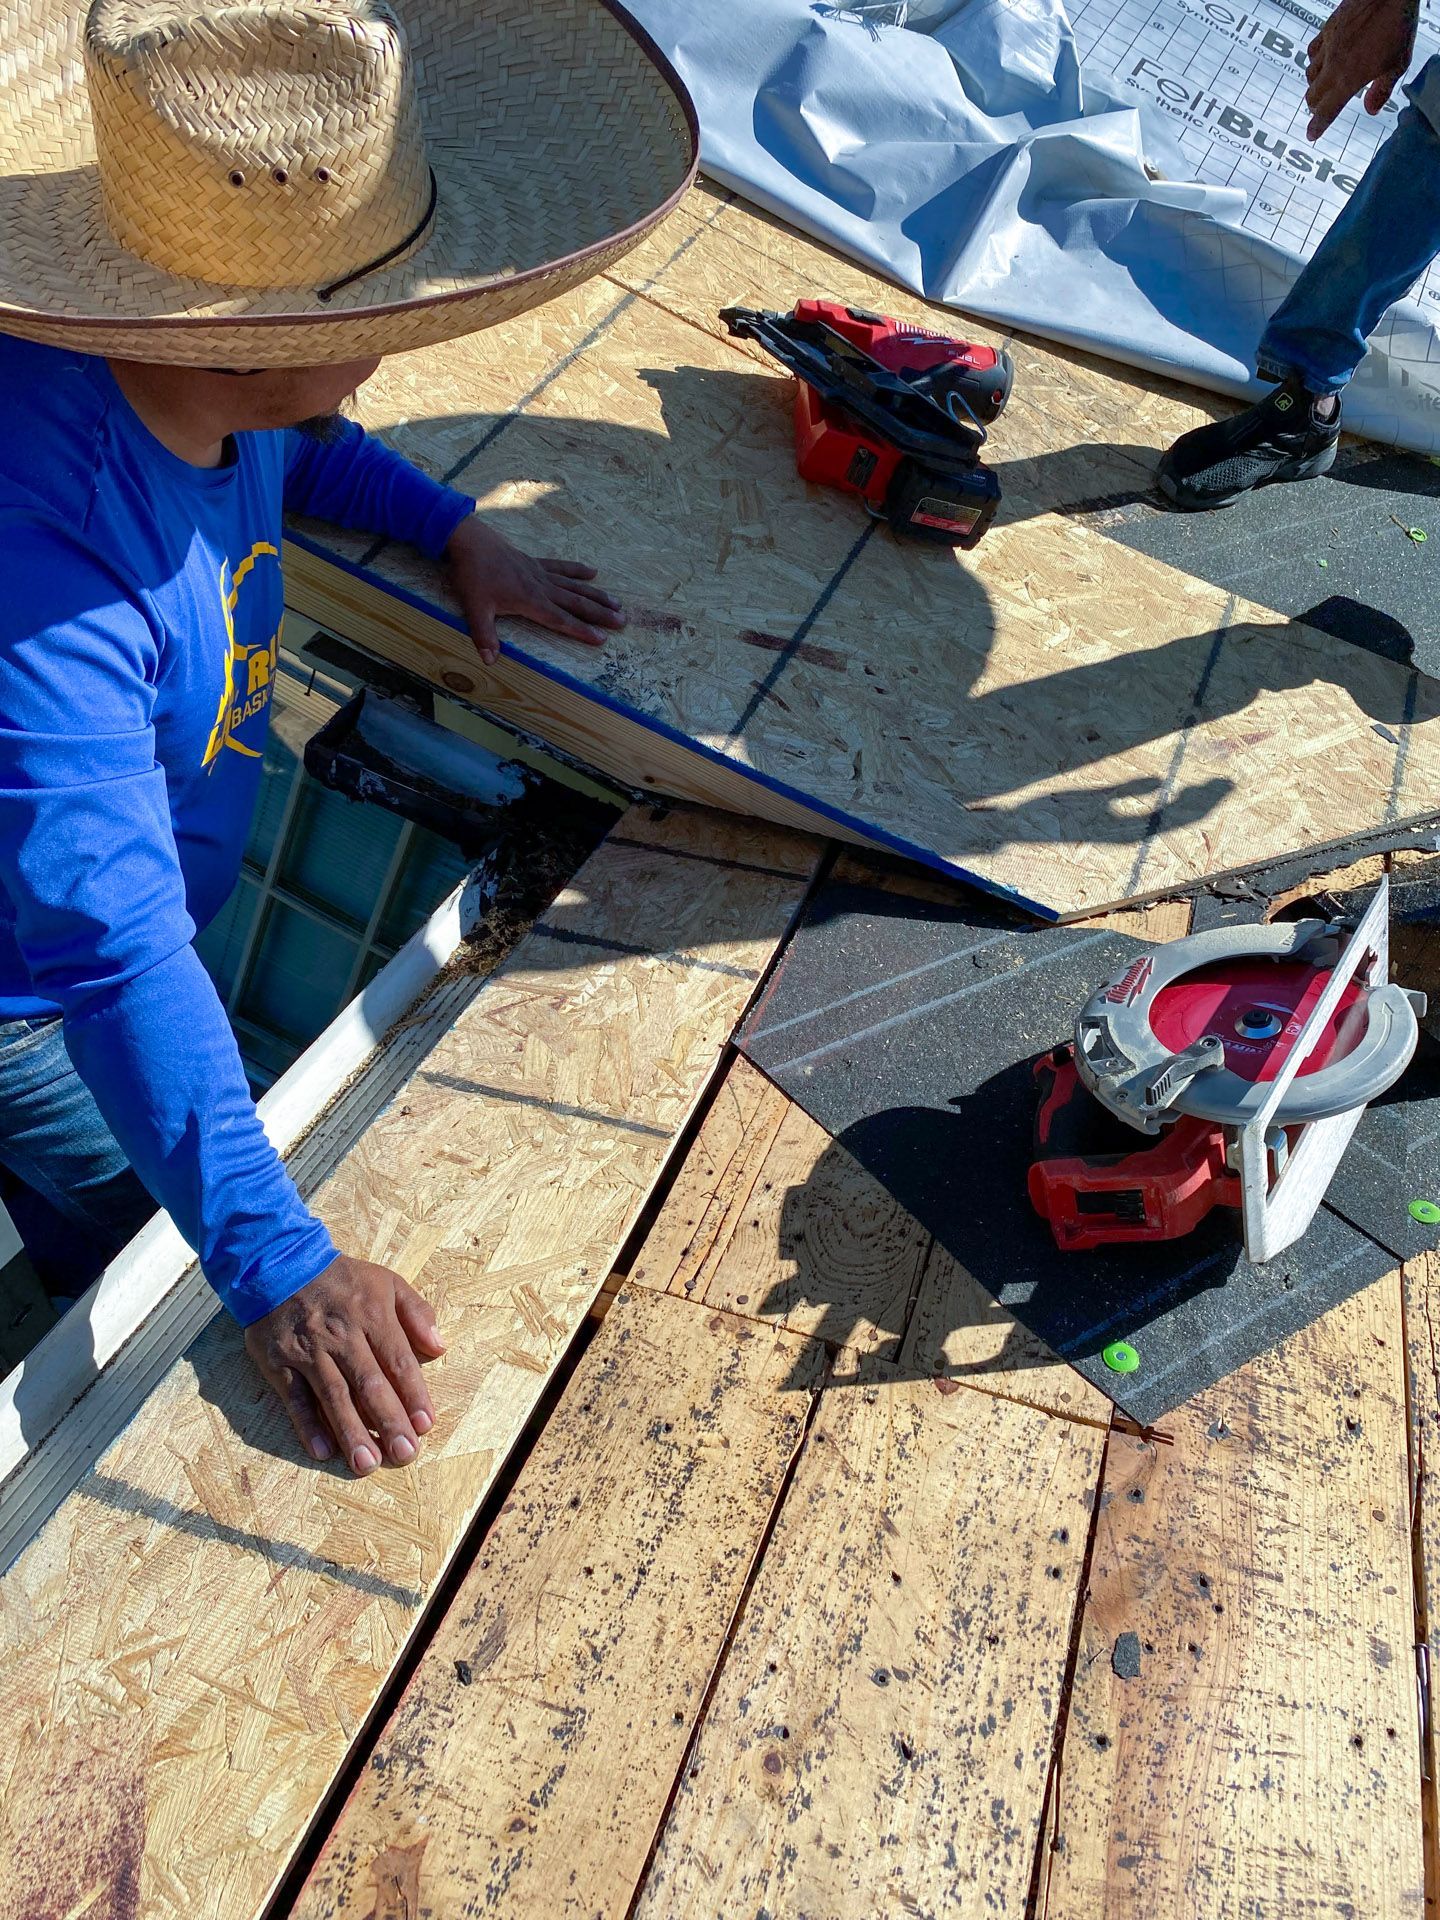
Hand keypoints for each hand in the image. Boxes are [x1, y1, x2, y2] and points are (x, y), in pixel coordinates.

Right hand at [244, 1254, 445, 1474]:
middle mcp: (342, 1336)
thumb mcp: (387, 1281)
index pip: (398, 1362)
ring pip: (333, 1396)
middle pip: (369, 1384)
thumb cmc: (341, 1279)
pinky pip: (295, 1398)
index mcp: (372, 1315)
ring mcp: (309, 1351)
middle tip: (404, 1454)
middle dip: (389, 1422)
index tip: (426, 1424)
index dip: (413, 1395)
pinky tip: (323, 1451)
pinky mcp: (279, 1362)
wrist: (278, 1263)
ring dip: (351, 1432)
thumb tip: (440, 1346)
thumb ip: (417, 1312)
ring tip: (366, 1463)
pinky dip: (307, 1425)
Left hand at [445, 511, 625, 665]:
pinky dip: (578, 571)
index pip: (561, 620)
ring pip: (574, 586)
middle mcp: (541, 587)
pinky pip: (562, 568)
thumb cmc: (472, 576)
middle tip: (622, 621)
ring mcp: (540, 573)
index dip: (581, 630)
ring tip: (617, 604)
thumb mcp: (475, 609)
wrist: (470, 541)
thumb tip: (490, 660)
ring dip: (596, 596)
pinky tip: (593, 573)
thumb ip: (484, 635)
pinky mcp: (535, 563)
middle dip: (600, 614)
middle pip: (576, 603)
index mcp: (530, 601)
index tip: (601, 639)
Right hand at [1306, 0, 1417, 139]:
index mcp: (1349, 79)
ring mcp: (1328, 47)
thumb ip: (1382, 89)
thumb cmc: (1397, 24)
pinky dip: (1314, 61)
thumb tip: (1370, 110)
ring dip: (1315, 85)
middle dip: (1317, 107)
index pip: (1326, 112)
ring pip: (1310, 75)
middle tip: (1322, 109)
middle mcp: (1333, 66)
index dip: (1318, 126)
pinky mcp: (1327, 29)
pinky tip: (1324, 60)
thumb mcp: (1398, 64)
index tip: (1312, 134)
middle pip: (1312, 96)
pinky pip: (1311, 52)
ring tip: (1325, 85)